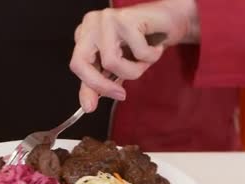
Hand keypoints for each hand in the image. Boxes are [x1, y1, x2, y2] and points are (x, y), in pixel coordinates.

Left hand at [70, 0, 198, 111]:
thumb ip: (98, 84)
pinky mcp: (126, 17)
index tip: (97, 104)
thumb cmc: (142, 44)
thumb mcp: (116, 69)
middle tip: (121, 95)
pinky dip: (151, 56)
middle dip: (103, 85)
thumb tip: (87, 106)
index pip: (76, 65)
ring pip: (112, 61)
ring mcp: (106, 19)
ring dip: (135, 69)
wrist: (168, 22)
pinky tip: (155, 47)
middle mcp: (90, 24)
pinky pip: (138, 52)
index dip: (90, 86)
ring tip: (145, 60)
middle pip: (82, 63)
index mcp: (84, 35)